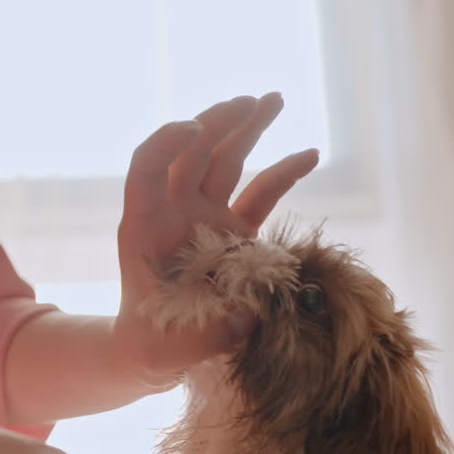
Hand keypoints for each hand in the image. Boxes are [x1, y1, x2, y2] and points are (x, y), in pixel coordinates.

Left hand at [113, 93, 319, 382]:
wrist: (152, 354)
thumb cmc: (149, 348)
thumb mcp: (166, 348)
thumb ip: (206, 333)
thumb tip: (248, 314)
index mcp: (144, 229)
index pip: (146, 169)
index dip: (166, 143)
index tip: (195, 128)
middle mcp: (172, 215)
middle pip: (191, 153)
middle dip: (219, 123)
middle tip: (252, 103)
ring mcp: (203, 221)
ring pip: (223, 163)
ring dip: (246, 129)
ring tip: (274, 99)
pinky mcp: (231, 236)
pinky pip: (257, 195)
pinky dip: (281, 173)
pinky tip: (309, 153)